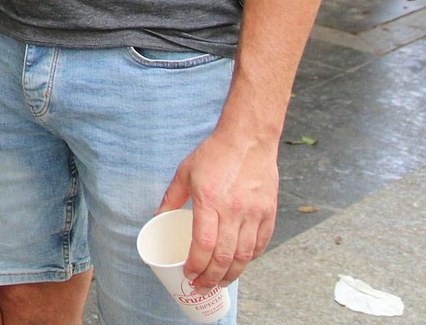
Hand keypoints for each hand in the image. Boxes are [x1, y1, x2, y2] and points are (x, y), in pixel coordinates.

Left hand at [156, 125, 278, 288]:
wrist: (248, 139)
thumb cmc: (214, 154)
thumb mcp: (185, 172)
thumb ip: (171, 197)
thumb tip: (157, 216)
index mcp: (209, 201)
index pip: (203, 244)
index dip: (196, 265)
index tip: (188, 274)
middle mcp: (233, 210)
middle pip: (224, 256)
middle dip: (211, 278)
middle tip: (201, 287)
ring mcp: (254, 213)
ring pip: (244, 255)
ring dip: (231, 274)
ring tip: (220, 282)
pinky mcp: (268, 212)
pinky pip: (261, 243)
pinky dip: (251, 258)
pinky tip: (240, 264)